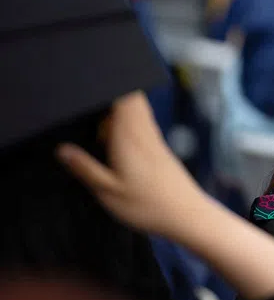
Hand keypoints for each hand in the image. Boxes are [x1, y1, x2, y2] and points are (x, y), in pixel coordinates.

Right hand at [56, 92, 206, 238]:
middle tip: (91, 115)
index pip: (125, 94)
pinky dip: (127, 126)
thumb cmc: (146, 204)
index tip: (89, 90)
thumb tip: (61, 149)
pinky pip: (142, 125)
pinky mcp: (160, 147)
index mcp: (129, 134)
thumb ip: (84, 167)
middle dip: (111, 97)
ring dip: (118, 113)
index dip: (109, 85)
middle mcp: (144, 130)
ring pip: (137, 111)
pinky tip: (116, 145)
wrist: (186, 214)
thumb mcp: (107, 191)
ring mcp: (154, 138)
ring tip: (101, 133)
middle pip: (131, 97)